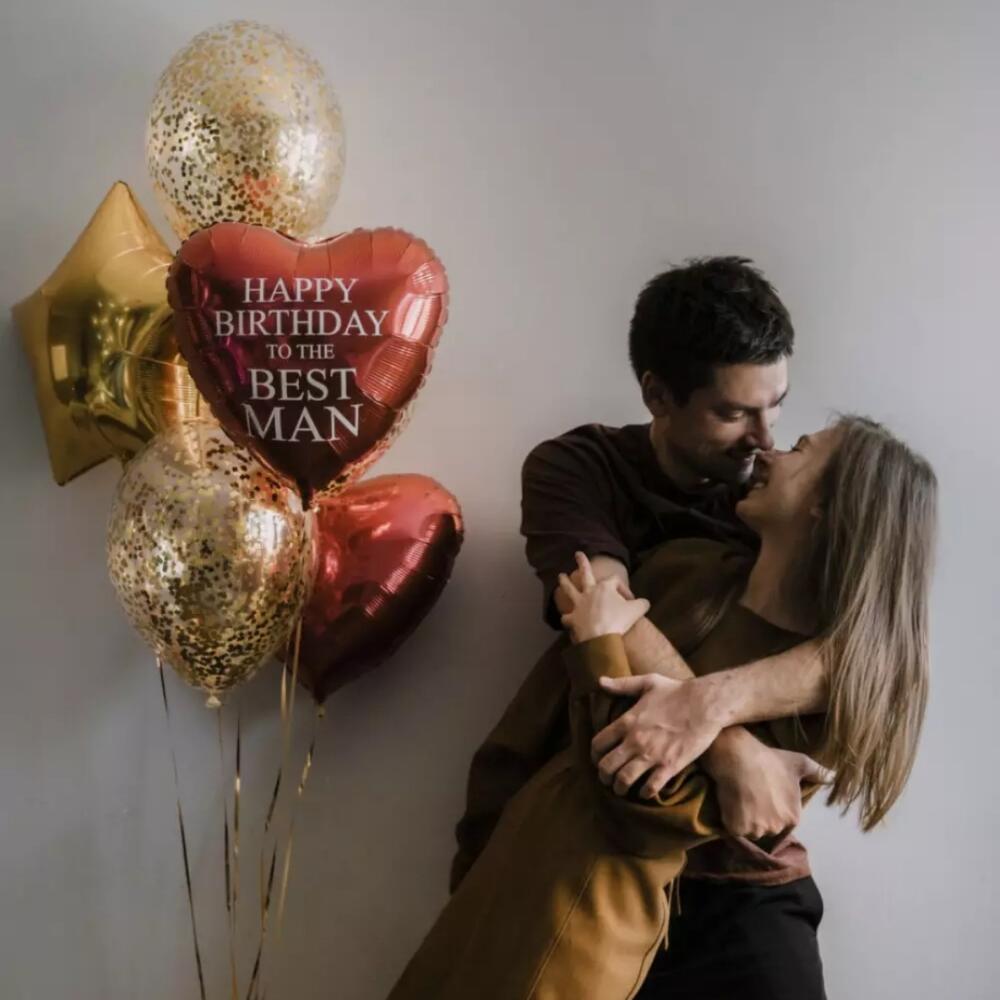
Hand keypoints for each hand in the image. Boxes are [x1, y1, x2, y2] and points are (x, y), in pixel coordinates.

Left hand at [558, 552, 648, 643]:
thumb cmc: (620, 621)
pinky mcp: (573, 619)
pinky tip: (566, 618)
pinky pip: (567, 616)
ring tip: (560, 576)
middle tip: (577, 554)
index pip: (615, 581)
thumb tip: (644, 602)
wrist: (602, 638)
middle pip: (585, 574)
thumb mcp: (638, 610)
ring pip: (569, 589)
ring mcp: (579, 604)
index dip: (624, 588)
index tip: (630, 600)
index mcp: (605, 587)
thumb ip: (642, 603)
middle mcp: (589, 592)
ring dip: (565, 582)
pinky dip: (566, 617)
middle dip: (582, 562)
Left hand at [590, 673, 725, 797]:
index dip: (594, 755)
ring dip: (620, 788)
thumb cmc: (677, 691)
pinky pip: (650, 788)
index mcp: (627, 721)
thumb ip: (622, 684)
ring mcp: (652, 755)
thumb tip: (600, 681)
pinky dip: (645, 793)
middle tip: (606, 779)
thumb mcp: (647, 682)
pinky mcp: (670, 766)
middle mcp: (635, 740)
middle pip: (607, 766)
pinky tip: (645, 792)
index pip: (598, 744)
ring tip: (621, 789)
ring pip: (624, 780)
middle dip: (603, 776)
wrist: (706, 704)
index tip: (598, 759)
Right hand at [704, 730, 834, 838]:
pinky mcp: (737, 829)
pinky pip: (733, 829)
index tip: (764, 795)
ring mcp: (756, 830)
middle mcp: (776, 828)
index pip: (782, 821)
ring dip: (744, 820)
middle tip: (750, 796)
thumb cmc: (770, 760)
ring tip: (739, 799)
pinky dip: (730, 820)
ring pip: (749, 830)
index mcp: (793, 818)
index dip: (771, 808)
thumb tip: (835, 778)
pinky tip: (730, 802)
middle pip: (766, 828)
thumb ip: (819, 773)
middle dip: (759, 817)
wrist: (740, 757)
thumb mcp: (799, 763)